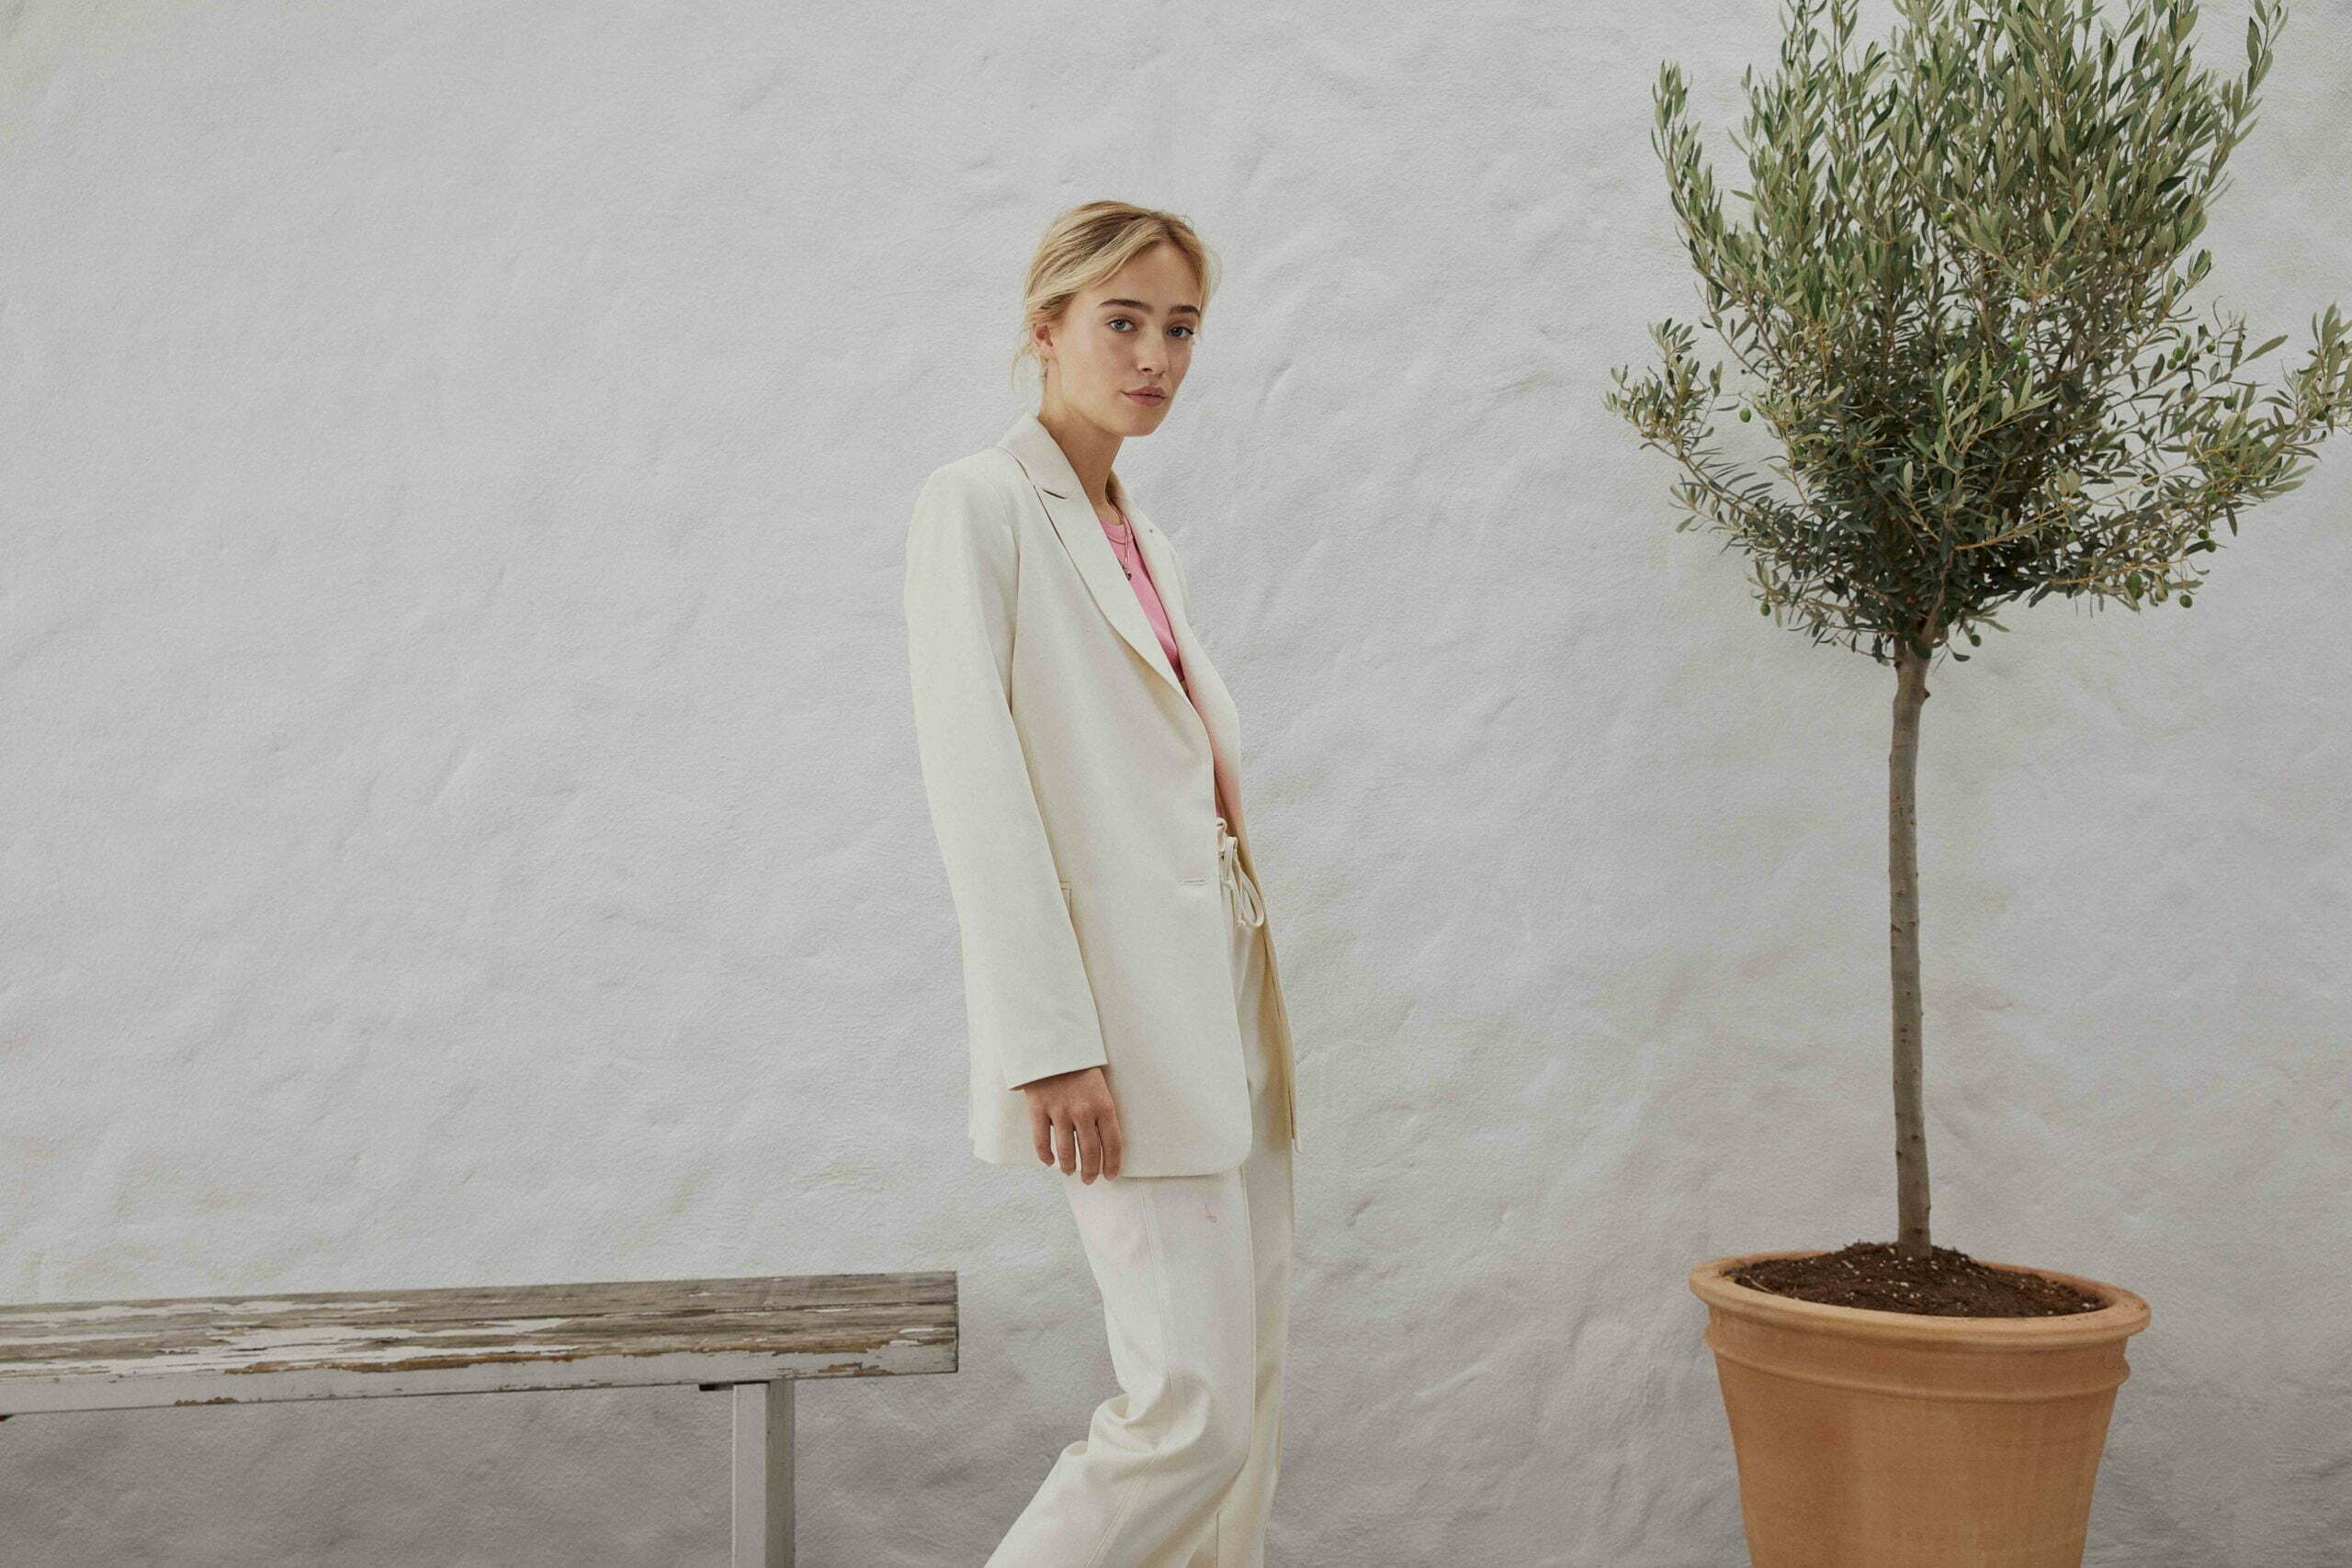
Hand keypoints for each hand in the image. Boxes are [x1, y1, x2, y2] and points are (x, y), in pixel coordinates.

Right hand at [1023, 1065, 1123, 1180]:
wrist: (1051, 1042)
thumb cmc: (1079, 1064)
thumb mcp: (1100, 1085)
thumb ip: (1101, 1111)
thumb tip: (1103, 1140)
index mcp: (1103, 1105)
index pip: (1112, 1144)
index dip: (1112, 1164)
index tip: (1110, 1175)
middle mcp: (1083, 1111)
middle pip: (1090, 1152)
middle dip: (1091, 1171)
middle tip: (1090, 1179)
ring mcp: (1059, 1111)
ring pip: (1066, 1151)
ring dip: (1069, 1166)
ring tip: (1069, 1172)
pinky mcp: (1038, 1109)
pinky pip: (1041, 1141)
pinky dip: (1045, 1155)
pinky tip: (1049, 1161)